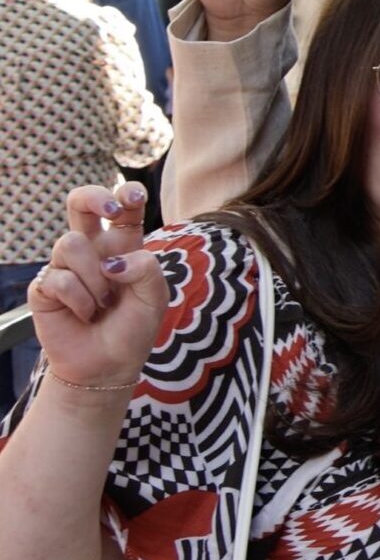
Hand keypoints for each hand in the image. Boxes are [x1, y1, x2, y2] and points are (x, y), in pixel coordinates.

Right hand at [27, 184, 169, 390]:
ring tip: (102, 304)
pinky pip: (59, 278)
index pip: (123, 209)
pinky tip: (84, 315)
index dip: (127, 194)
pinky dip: (79, 300)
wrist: (108, 365)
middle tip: (110, 210)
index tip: (134, 196)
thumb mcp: (155, 299)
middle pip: (80, 203)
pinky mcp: (44, 287)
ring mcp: (65, 266)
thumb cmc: (133, 329)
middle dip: (92, 196)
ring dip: (93, 277)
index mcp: (123, 247)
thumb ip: (146, 271)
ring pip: (71, 243)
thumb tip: (113, 262)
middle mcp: (93, 251)